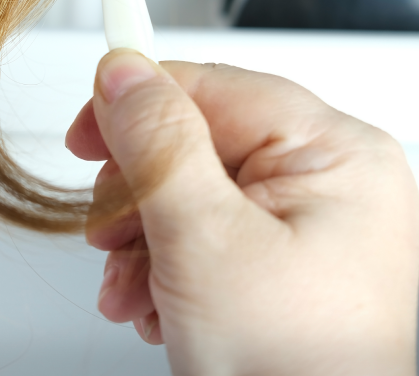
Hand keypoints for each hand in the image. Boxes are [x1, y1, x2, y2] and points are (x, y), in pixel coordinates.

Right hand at [66, 50, 418, 375]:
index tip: (83, 130)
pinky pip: (207, 231)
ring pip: (192, 191)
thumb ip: (158, 144)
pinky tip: (155, 303)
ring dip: (142, 238)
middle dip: (138, 194)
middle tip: (109, 231)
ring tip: (131, 288)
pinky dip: (166, 264)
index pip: (215, 87)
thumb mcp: (204, 241)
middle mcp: (329, 181)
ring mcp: (309, 224)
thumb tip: (124, 72)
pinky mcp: (283, 261)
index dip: (138, 103)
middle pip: (197, 143)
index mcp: (336, 155)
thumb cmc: (291, 370)